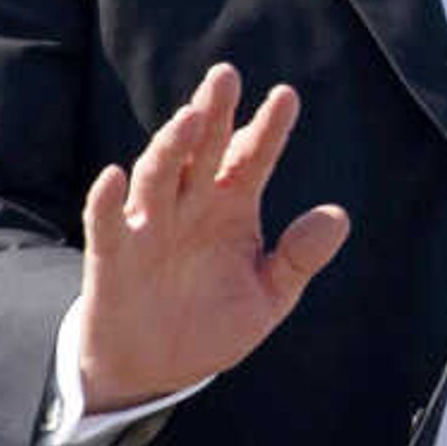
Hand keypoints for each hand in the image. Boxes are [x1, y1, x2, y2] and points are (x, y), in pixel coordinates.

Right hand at [76, 63, 349, 412]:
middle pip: (203, 150)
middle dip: (214, 113)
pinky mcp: (113, 255)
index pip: (252, 157)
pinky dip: (108, 200)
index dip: (268, 128)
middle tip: (225, 76)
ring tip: (189, 117)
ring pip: (158, 175)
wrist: (155, 369)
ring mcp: (149, 225)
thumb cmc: (212, 322)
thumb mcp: (269, 295)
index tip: (287, 96)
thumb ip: (299, 257)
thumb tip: (339, 216)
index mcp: (231, 205)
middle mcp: (190, 204)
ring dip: (171, 146)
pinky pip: (107, 223)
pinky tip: (115, 176)